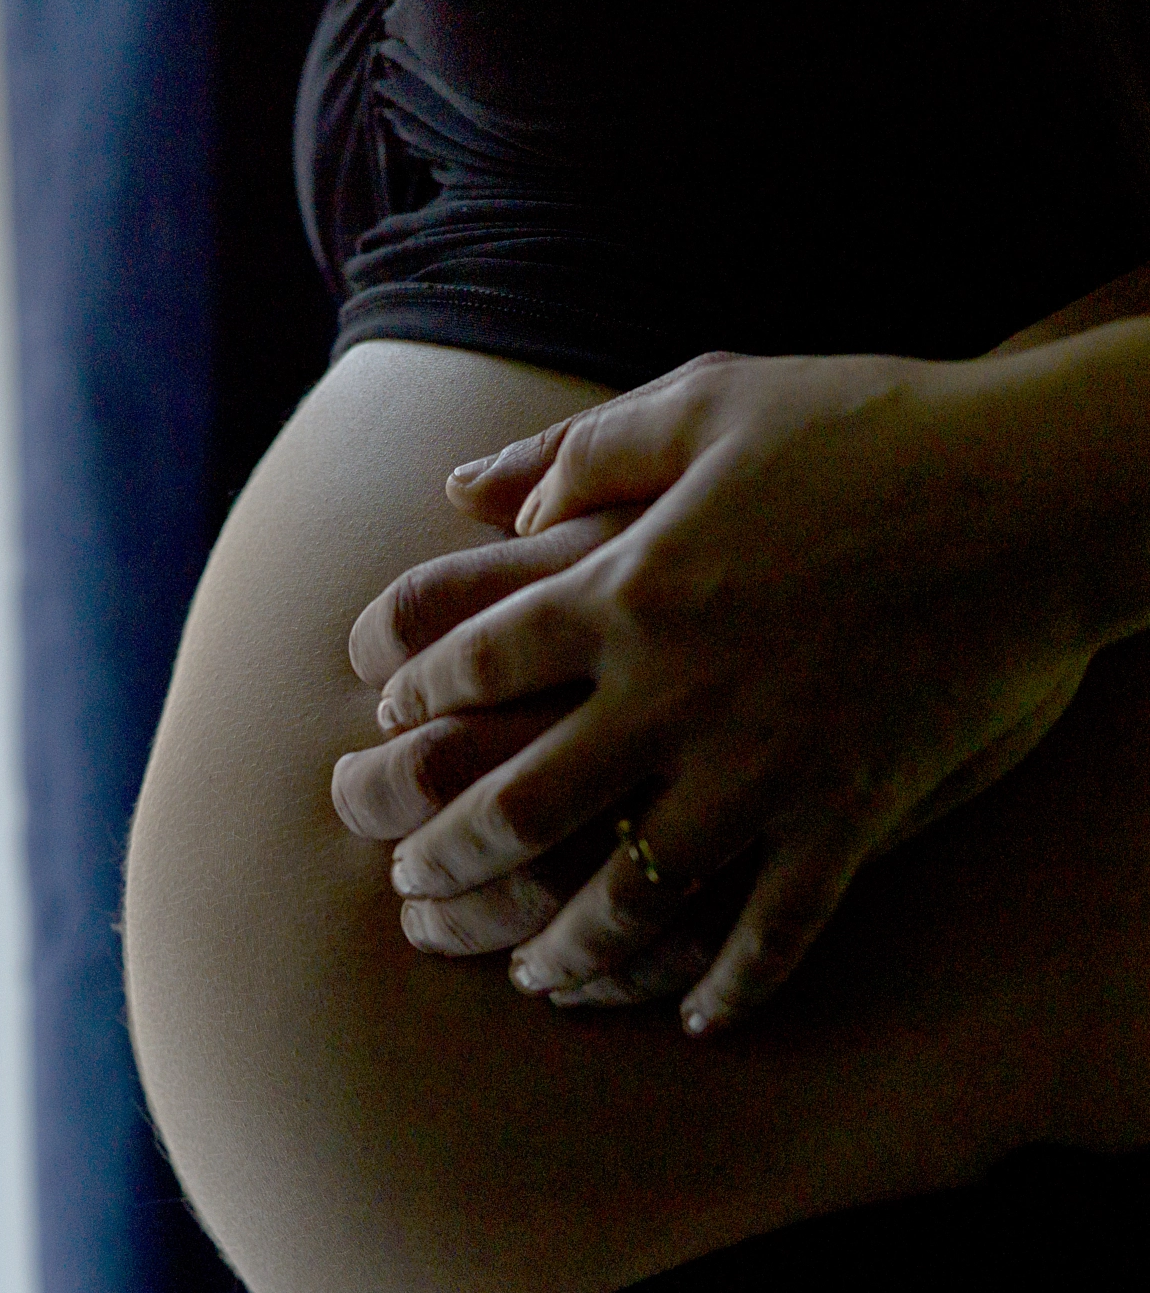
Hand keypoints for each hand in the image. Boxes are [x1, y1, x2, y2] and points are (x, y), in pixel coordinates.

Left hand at [359, 350, 1098, 1033]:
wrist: (1035, 485)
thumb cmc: (866, 426)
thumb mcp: (705, 399)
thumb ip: (579, 447)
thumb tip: (470, 490)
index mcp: (623, 586)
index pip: (473, 664)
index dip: (411, 703)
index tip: (383, 732)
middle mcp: (669, 691)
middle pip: (518, 801)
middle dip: (448, 856)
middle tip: (409, 887)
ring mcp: (758, 764)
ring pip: (627, 891)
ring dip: (564, 943)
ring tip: (527, 969)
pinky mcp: (849, 812)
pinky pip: (775, 929)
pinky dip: (733, 983)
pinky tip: (697, 1018)